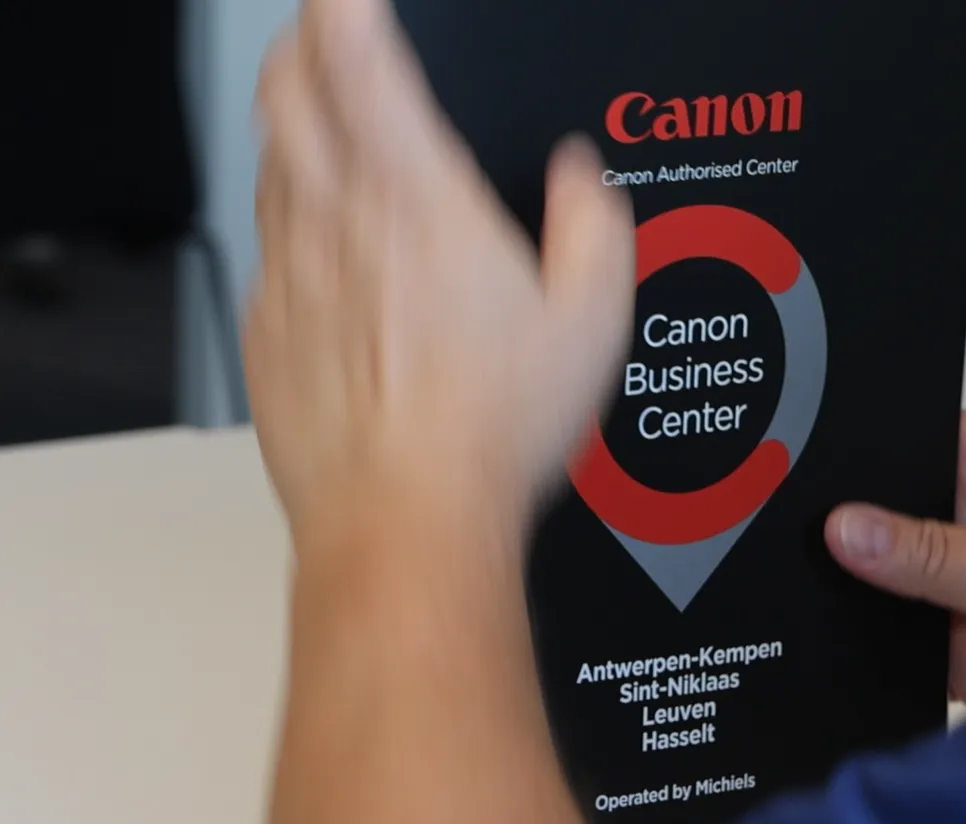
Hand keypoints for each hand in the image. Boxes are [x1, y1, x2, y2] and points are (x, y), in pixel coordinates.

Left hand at [245, 0, 634, 553]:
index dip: (346, 6)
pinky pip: (266, 248)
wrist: (406, 522)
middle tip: (330, 33)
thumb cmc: (493, 429)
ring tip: (327, 125)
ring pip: (269, 161)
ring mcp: (287, 277)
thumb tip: (578, 180)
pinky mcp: (266, 333)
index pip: (355, 57)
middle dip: (303, 41)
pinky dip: (289, 219)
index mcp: (416, 201)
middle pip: (285, 88)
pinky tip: (325, 248)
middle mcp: (335, 224)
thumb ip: (592, 227)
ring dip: (293, 124)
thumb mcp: (592, 321)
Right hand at [825, 413, 965, 706]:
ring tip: (813, 576)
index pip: (918, 431)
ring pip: (887, 575)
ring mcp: (963, 583)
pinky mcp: (955, 642)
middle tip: (800, 524)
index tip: (806, 438)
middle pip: (890, 507)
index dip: (867, 433)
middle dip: (852, 520)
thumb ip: (934, 552)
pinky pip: (897, 633)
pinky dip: (876, 639)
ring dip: (864, 585)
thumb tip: (845, 527)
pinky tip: (844, 634)